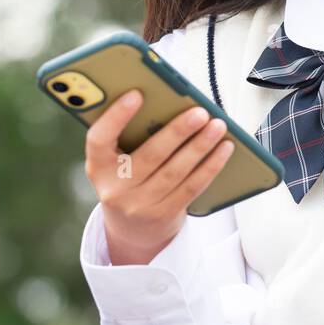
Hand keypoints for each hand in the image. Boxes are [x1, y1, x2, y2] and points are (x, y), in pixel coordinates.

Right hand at [83, 88, 235, 264]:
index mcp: (98, 167)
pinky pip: (191, 187)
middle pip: (150, 156)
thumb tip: (169, 104)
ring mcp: (139, 205)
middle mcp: (114, 189)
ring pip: (175, 171)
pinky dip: (211, 165)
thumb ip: (130, 135)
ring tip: (218, 125)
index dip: (115, 117)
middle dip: (178, 132)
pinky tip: (224, 148)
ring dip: (201, 146)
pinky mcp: (164, 215)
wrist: (131, 230)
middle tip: (200, 112)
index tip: (137, 94)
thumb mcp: (116, 161)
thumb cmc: (128, 179)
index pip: (98, 140)